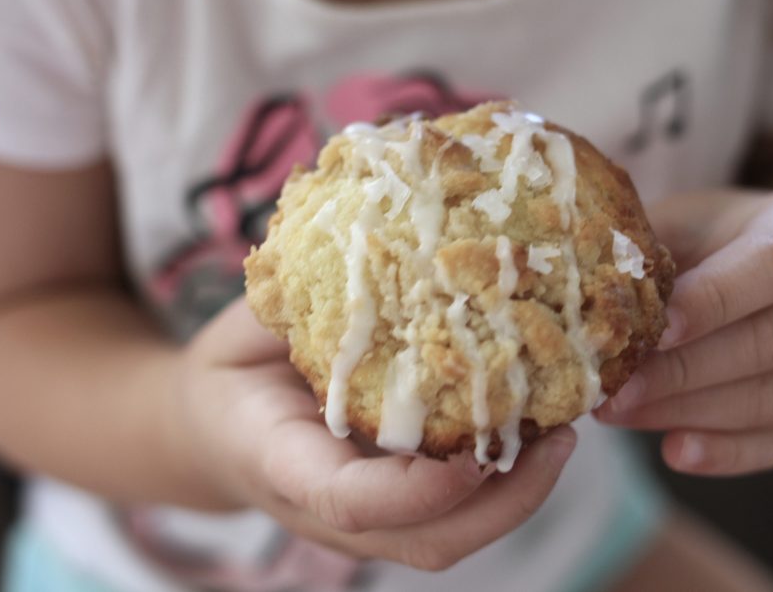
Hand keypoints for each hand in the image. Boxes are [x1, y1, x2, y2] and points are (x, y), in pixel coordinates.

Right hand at [172, 298, 576, 569]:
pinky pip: (450, 514)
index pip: (349, 500)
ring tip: (561, 434)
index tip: (478, 449)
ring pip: (446, 538)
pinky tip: (532, 429)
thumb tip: (370, 231)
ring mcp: (362, 517)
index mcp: (279, 461)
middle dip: (503, 504)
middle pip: (424, 542)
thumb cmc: (233, 368)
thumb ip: (297, 298)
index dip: (418, 489)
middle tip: (559, 438)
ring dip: (516, 498)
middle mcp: (325, 507)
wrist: (210, 428)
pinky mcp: (390, 505)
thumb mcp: (246, 326)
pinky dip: (501, 485)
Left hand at [595, 189, 772, 475]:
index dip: (715, 300)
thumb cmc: (716, 240)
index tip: (655, 328)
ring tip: (620, 414)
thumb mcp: (686, 222)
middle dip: (684, 370)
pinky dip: (726, 452)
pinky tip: (673, 452)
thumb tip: (588, 284)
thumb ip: (650, 248)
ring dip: (690, 412)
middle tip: (615, 388)